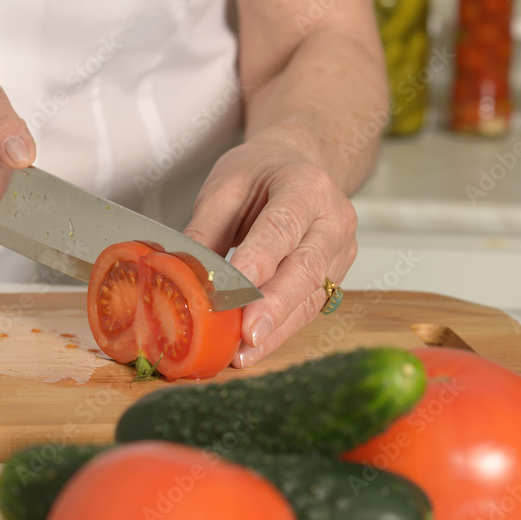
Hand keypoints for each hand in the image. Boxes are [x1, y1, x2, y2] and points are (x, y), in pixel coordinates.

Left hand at [183, 128, 357, 367]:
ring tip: (244, 353)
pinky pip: (309, 308)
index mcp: (306, 186)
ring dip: (277, 329)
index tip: (234, 292)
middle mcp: (334, 219)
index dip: (259, 261)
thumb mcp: (224, 186)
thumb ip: (205, 229)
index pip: (282, 227)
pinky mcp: (336, 275)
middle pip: (306, 268)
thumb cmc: (259, 173)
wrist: (297, 165)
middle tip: (248, 336)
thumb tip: (179, 274)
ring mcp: (341, 250)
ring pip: (311, 297)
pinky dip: (281, 331)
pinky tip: (254, 348)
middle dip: (275, 306)